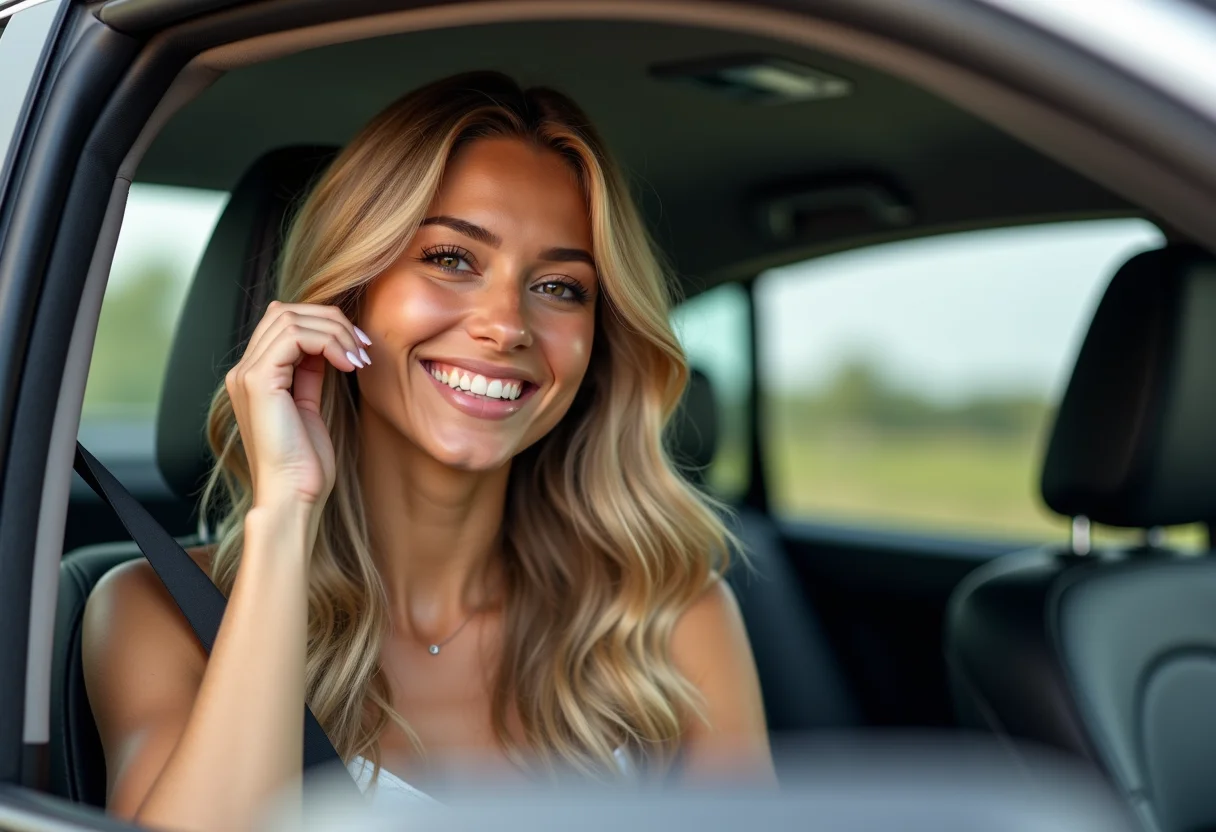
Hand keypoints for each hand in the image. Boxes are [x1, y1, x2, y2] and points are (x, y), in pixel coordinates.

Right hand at [224, 301, 370, 510]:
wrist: (294, 495)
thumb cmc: (305, 464)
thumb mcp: (309, 407)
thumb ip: (310, 374)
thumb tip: (327, 343)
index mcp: (254, 377)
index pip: (284, 323)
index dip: (324, 325)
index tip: (358, 347)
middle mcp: (243, 371)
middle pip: (285, 313)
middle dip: (331, 322)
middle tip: (362, 347)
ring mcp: (246, 374)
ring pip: (290, 318)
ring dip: (334, 331)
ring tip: (358, 358)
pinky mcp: (258, 381)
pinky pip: (293, 336)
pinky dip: (327, 341)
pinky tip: (347, 363)